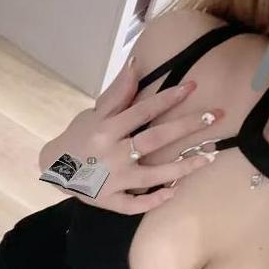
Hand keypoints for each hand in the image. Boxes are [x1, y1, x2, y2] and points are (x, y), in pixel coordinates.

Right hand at [43, 58, 223, 214]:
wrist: (53, 168)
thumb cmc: (79, 136)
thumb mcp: (95, 112)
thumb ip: (118, 93)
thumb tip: (136, 64)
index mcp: (107, 128)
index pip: (143, 110)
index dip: (169, 98)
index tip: (193, 87)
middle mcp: (112, 153)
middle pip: (155, 139)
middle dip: (187, 126)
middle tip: (215, 116)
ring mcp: (113, 180)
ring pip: (153, 175)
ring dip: (184, 167)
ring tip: (210, 156)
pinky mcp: (110, 200)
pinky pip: (135, 204)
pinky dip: (154, 199)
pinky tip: (174, 191)